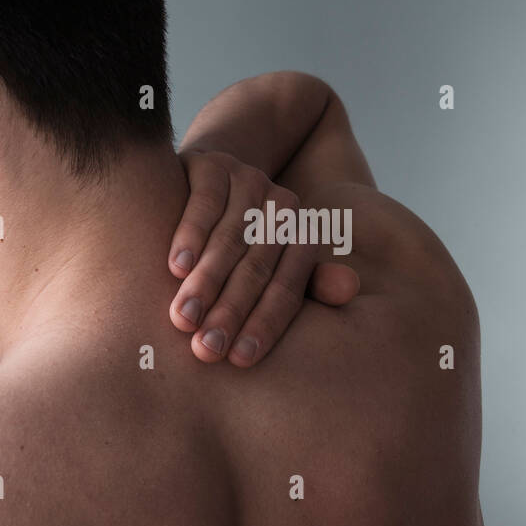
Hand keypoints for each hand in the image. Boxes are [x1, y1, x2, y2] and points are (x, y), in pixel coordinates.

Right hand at [168, 149, 359, 365]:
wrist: (208, 180)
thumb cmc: (240, 243)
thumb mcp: (273, 266)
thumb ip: (306, 284)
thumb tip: (350, 291)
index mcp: (302, 236)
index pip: (289, 287)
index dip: (265, 324)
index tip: (239, 360)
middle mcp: (282, 205)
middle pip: (258, 266)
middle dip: (231, 311)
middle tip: (206, 349)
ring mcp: (248, 181)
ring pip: (231, 238)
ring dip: (206, 282)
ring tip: (183, 319)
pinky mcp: (213, 165)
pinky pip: (204, 204)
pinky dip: (190, 236)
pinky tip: (175, 267)